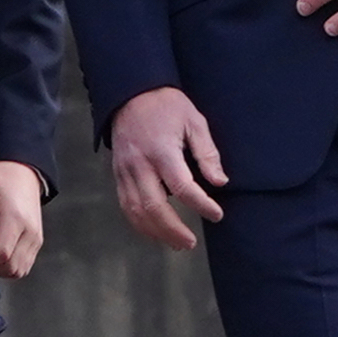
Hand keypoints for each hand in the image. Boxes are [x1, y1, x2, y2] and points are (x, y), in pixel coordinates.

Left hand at [0, 159, 46, 278]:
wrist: (24, 171)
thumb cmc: (0, 178)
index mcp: (16, 220)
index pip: (2, 253)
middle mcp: (31, 232)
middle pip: (12, 266)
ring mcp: (37, 238)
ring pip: (20, 270)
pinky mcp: (38, 241)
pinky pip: (25, 265)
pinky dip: (9, 267)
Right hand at [108, 86, 225, 251]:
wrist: (130, 94)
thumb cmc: (167, 106)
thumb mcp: (194, 121)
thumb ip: (207, 153)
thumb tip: (220, 182)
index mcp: (162, 150)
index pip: (182, 186)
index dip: (201, 204)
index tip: (217, 214)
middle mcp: (139, 164)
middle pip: (154, 206)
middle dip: (173, 229)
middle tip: (191, 242)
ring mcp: (125, 171)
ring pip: (136, 210)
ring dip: (155, 232)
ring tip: (176, 243)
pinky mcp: (118, 175)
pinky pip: (126, 205)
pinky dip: (139, 223)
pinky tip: (155, 231)